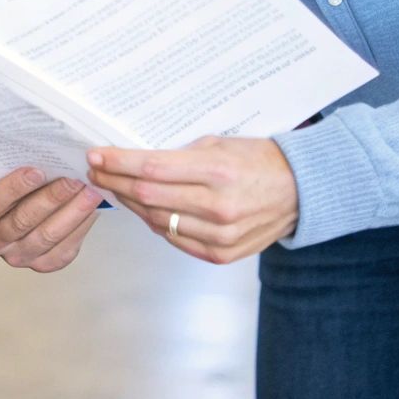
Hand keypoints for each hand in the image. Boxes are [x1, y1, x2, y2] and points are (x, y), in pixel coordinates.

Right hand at [0, 167, 103, 271]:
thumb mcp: (4, 177)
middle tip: (73, 178)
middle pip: (23, 221)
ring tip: (89, 191)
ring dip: (72, 211)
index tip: (37, 170)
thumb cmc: (16, 190)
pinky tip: (93, 208)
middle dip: (52, 197)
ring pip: (48, 235)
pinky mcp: (45, 263)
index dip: (13, 187)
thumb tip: (39, 151)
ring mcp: (20, 256)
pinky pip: (65, 248)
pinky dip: (81, 226)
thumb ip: (12, 168)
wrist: (27, 212)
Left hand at [86, 136, 297, 264]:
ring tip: (113, 187)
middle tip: (96, 171)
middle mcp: (219, 207)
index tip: (96, 155)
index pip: (153, 168)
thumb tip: (135, 160)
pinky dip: (154, 222)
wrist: (301, 191)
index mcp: (218, 172)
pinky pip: (173, 238)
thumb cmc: (258, 161)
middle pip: (148, 195)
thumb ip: (179, 155)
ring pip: (156, 219)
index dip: (118, 163)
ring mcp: (220, 235)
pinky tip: (141, 208)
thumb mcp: (220, 144)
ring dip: (129, 203)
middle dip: (115, 181)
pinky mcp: (220, 254)